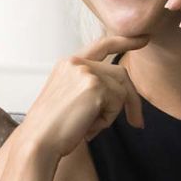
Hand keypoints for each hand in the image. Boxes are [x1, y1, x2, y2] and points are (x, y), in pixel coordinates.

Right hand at [17, 33, 148, 159]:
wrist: (37, 142)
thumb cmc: (53, 128)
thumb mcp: (72, 100)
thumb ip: (93, 88)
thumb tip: (124, 93)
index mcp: (68, 64)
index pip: (101, 45)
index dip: (124, 41)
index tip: (143, 39)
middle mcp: (76, 62)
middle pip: (120, 74)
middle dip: (132, 99)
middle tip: (137, 123)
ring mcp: (85, 71)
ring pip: (121, 90)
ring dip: (112, 114)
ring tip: (89, 126)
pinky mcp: (94, 85)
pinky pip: (118, 102)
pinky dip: (107, 119)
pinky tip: (88, 126)